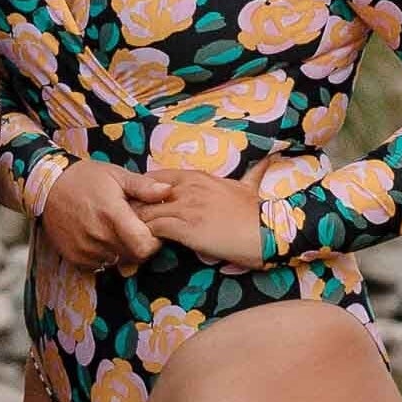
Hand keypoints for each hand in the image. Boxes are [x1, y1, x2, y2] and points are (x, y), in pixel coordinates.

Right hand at [40, 159, 167, 270]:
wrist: (48, 186)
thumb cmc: (86, 178)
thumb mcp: (116, 175)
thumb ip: (143, 186)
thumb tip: (168, 191)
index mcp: (112, 214)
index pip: (144, 246)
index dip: (153, 241)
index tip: (150, 229)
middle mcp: (98, 236)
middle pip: (133, 256)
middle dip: (138, 245)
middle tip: (133, 227)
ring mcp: (84, 249)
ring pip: (117, 262)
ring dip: (121, 251)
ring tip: (114, 230)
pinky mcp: (74, 257)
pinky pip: (99, 265)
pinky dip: (104, 255)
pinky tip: (100, 237)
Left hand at [133, 167, 271, 269]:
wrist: (269, 231)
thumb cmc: (258, 212)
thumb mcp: (250, 186)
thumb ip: (252, 173)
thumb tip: (271, 157)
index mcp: (198, 177)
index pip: (156, 176)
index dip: (145, 192)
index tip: (143, 205)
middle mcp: (188, 188)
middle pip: (145, 193)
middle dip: (136, 208)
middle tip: (131, 223)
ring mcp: (186, 207)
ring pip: (147, 212)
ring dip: (139, 224)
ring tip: (135, 236)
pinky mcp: (186, 228)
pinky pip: (155, 228)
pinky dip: (148, 236)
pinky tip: (148, 244)